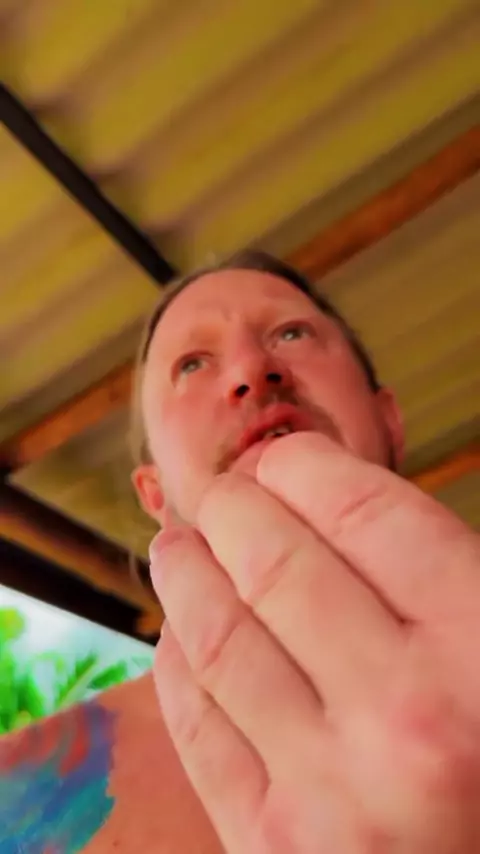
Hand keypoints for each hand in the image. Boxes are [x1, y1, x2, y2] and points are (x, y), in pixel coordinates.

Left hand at [149, 433, 479, 852]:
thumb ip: (441, 572)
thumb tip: (330, 497)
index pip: (364, 512)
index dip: (307, 466)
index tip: (285, 460)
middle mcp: (406, 718)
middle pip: (275, 562)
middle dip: (233, 508)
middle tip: (224, 497)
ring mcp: (330, 792)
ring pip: (216, 636)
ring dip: (185, 573)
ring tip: (177, 547)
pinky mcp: (270, 848)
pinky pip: (197, 725)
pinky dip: (176, 660)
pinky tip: (180, 633)